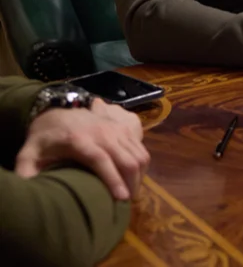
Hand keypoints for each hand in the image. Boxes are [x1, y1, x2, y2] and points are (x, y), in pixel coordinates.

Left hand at [15, 99, 148, 199]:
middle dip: (132, 183)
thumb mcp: (29, 155)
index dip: (113, 179)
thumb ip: (27, 172)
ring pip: (139, 154)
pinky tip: (135, 179)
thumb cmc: (44, 140)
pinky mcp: (124, 128)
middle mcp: (102, 132)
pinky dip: (142, 167)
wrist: (56, 114)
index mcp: (79, 140)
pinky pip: (142, 149)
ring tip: (132, 193)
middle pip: (127, 159)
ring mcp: (116, 129)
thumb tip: (31, 191)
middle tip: (127, 202)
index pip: (101, 159)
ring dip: (140, 177)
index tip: (120, 199)